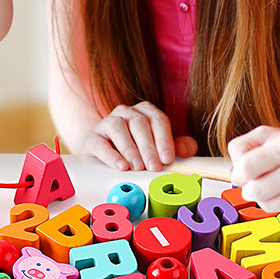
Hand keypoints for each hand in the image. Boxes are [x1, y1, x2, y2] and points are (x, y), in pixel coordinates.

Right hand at [81, 101, 197, 174]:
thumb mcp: (158, 148)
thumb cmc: (138, 151)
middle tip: (154, 167)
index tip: (167, 158)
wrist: (105, 155)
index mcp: (145, 112)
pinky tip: (121, 166)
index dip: (164, 139)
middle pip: (139, 123)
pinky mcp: (92, 137)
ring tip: (137, 167)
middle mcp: (126, 112)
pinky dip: (111, 155)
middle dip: (148, 147)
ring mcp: (107, 122)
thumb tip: (186, 150)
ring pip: (118, 127)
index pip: (158, 119)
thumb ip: (177, 147)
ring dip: (130, 149)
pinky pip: (100, 142)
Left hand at [228, 126, 279, 216]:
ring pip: (267, 205)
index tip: (240, 175)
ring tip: (276, 188)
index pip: (247, 166)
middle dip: (248, 190)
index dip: (237, 174)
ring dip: (264, 199)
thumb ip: (248, 143)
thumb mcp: (276, 135)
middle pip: (255, 190)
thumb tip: (233, 165)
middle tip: (254, 185)